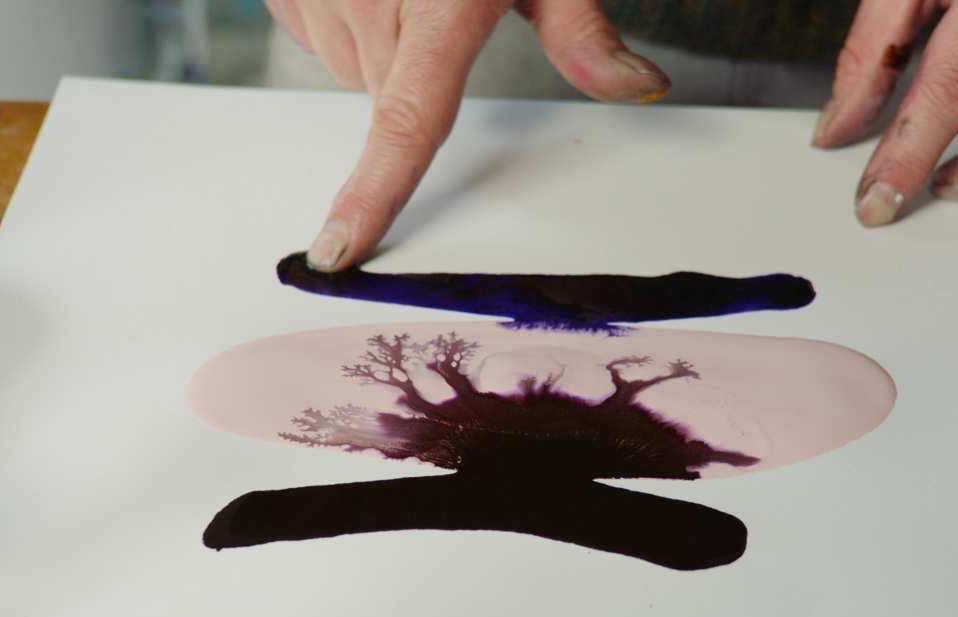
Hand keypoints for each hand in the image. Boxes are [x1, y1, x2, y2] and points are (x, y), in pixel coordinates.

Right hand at [265, 0, 669, 270]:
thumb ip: (581, 27)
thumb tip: (639, 86)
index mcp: (435, 8)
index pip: (404, 124)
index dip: (372, 196)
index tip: (336, 250)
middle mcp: (364, 3)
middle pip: (387, 97)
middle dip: (415, 70)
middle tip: (437, 3)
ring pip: (351, 66)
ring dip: (380, 42)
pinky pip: (318, 32)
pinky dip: (347, 16)